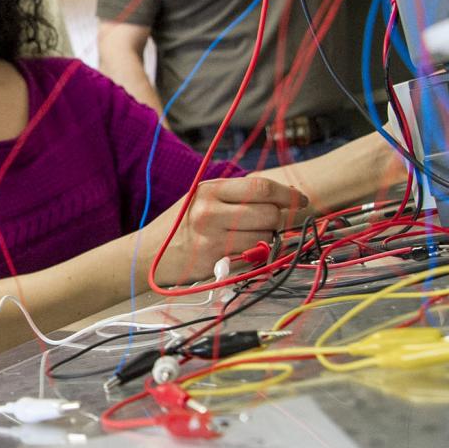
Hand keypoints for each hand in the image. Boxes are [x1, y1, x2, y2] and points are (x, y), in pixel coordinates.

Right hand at [144, 175, 302, 287]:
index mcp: (209, 189)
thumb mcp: (200, 199)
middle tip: (275, 224)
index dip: (288, 195)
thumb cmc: (180, 226)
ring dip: (266, 240)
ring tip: (247, 239)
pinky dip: (254, 256)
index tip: (301, 201)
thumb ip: (235, 195)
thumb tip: (282, 195)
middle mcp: (209, 210)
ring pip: (264, 237)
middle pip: (268, 213)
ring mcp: (211, 237)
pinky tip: (239, 252)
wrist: (147, 254)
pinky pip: (251, 257)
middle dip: (280, 221)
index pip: (261, 187)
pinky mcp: (213, 260)